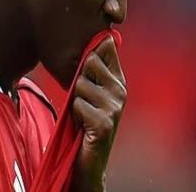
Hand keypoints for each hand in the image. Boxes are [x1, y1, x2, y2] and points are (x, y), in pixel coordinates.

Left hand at [70, 36, 126, 191]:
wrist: (89, 158)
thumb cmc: (86, 120)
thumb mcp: (90, 90)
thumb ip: (95, 68)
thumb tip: (105, 37)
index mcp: (118, 80)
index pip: (107, 48)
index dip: (92, 49)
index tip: (87, 58)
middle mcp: (121, 91)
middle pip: (90, 61)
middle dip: (79, 78)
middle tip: (83, 98)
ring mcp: (115, 107)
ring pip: (80, 83)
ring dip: (75, 99)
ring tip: (83, 113)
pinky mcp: (104, 123)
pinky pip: (77, 104)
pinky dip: (75, 114)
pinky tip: (83, 124)